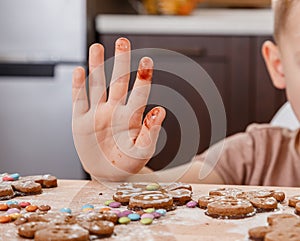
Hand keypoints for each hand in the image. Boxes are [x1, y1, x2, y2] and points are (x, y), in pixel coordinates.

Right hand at [72, 38, 165, 180]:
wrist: (109, 174)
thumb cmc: (129, 163)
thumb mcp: (142, 151)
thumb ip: (151, 132)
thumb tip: (161, 110)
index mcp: (130, 118)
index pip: (138, 93)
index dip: (142, 77)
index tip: (146, 61)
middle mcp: (114, 111)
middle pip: (117, 82)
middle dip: (120, 62)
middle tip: (122, 41)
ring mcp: (96, 114)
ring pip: (97, 85)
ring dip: (96, 66)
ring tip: (97, 47)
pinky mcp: (80, 122)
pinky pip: (79, 100)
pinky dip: (78, 86)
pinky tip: (79, 71)